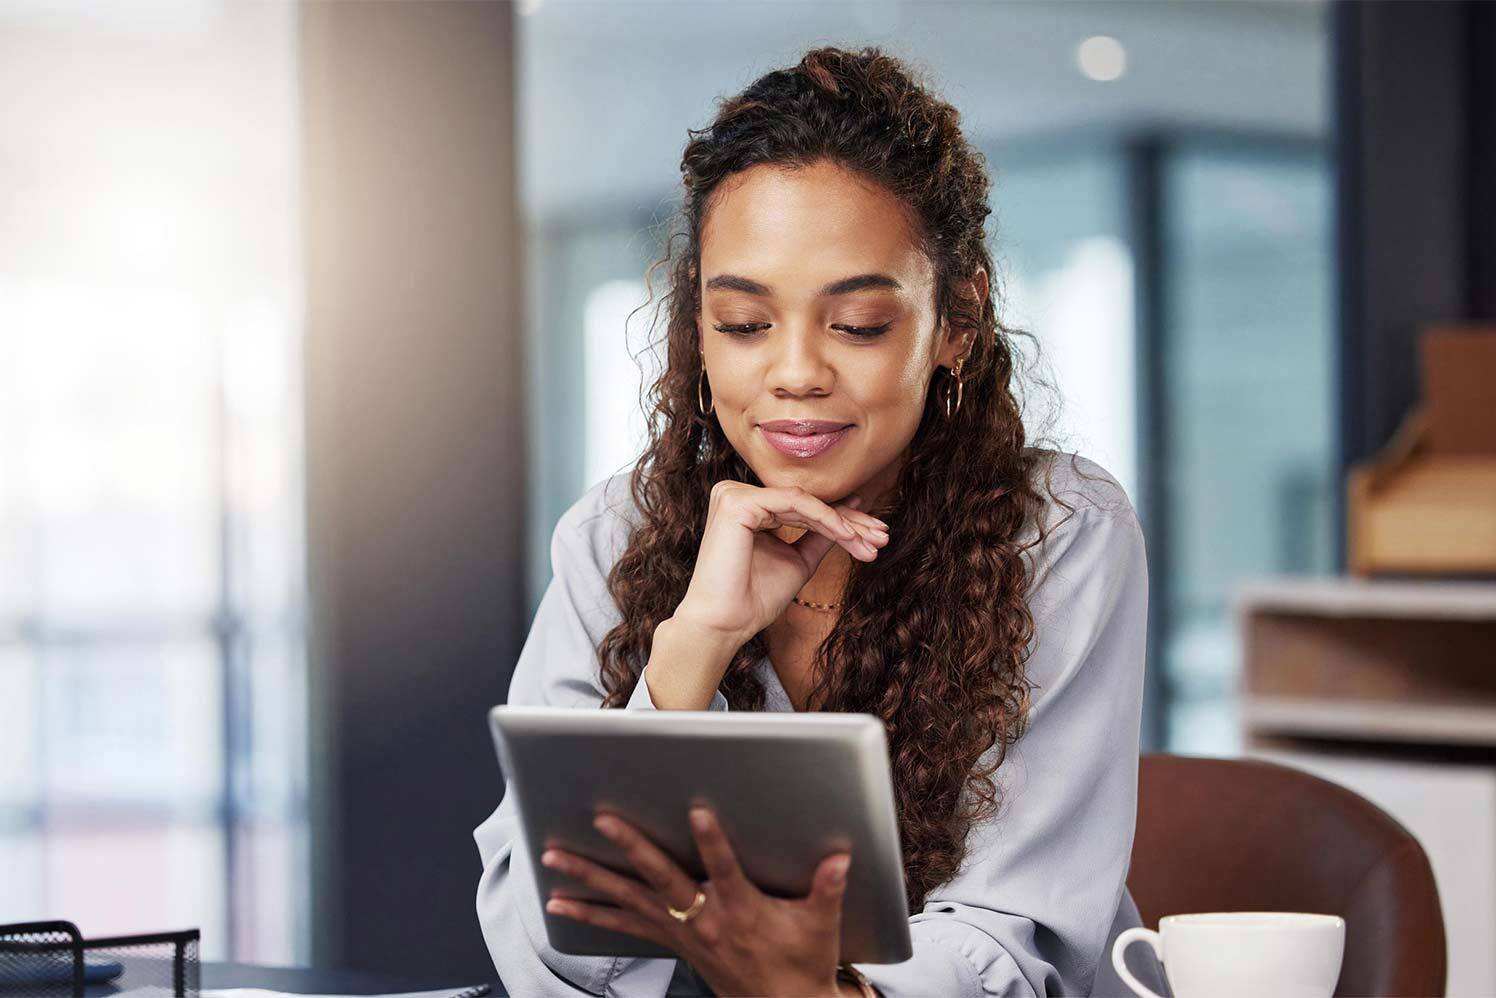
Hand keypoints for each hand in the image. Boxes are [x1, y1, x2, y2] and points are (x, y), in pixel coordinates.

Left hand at [541, 805, 851, 996]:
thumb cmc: (801, 962)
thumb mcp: (820, 926)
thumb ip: (827, 888)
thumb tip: (841, 858)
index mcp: (741, 909)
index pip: (724, 869)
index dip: (712, 840)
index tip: (698, 809)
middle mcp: (704, 919)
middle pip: (660, 878)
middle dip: (630, 847)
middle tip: (602, 820)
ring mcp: (682, 932)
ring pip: (629, 900)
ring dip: (589, 879)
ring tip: (554, 858)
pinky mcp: (671, 940)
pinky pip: (623, 926)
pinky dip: (590, 915)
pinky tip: (559, 905)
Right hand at [674, 481, 889, 645]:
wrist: (725, 624)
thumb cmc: (754, 599)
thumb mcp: (798, 561)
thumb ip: (820, 535)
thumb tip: (852, 510)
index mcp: (747, 507)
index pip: (802, 508)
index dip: (842, 521)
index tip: (874, 537)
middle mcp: (736, 495)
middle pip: (806, 503)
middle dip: (850, 522)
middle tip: (882, 537)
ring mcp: (733, 495)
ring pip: (804, 502)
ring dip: (844, 523)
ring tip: (871, 542)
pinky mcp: (737, 502)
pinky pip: (794, 504)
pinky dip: (826, 519)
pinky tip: (849, 536)